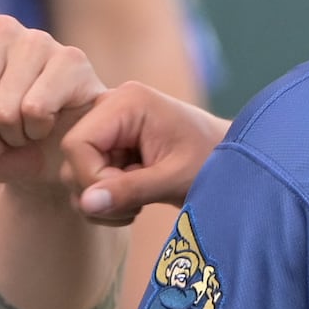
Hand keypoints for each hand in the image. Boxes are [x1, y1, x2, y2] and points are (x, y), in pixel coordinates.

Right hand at [63, 82, 229, 224]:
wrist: (235, 162)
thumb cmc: (213, 163)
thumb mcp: (173, 179)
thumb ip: (129, 190)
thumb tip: (85, 204)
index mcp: (127, 102)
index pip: (77, 145)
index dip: (92, 179)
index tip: (126, 198)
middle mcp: (112, 106)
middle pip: (73, 159)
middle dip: (99, 191)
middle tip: (137, 206)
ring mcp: (110, 125)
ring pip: (77, 173)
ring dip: (104, 199)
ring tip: (140, 203)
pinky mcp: (112, 143)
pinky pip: (88, 177)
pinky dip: (107, 198)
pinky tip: (136, 198)